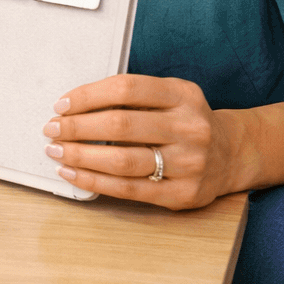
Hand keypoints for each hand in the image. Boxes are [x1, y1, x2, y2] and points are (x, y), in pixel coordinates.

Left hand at [45, 74, 242, 209]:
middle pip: (120, 125)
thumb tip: (72, 106)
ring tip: (56, 151)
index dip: (87, 96)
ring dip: (80, 156)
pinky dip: (93, 181)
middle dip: (77, 127)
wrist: (232, 154)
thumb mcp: (170, 96)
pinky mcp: (183, 194)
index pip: (125, 88)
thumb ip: (132, 96)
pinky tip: (72, 174)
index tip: (61, 104)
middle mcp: (190, 128)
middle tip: (51, 129)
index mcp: (183, 95)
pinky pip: (128, 189)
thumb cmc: (185, 121)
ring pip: (122, 160)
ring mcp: (190, 163)